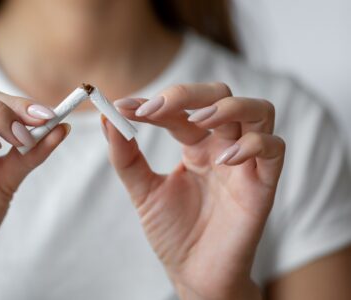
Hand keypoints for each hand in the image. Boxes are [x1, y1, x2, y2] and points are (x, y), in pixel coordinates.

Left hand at [104, 83, 284, 299]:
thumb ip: (126, 157)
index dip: (154, 102)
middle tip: (155, 108)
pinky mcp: (263, 185)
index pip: (181, 109)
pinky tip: (223, 159)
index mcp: (196, 146)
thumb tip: (107, 118)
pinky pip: (273, 149)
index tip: (124, 106)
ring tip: (196, 120)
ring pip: (258, 111)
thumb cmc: (174, 233)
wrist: (194, 274)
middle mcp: (223, 147)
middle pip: (222, 95)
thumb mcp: (143, 191)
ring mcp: (246, 164)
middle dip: (189, 94)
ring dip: (227, 107)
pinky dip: (252, 145)